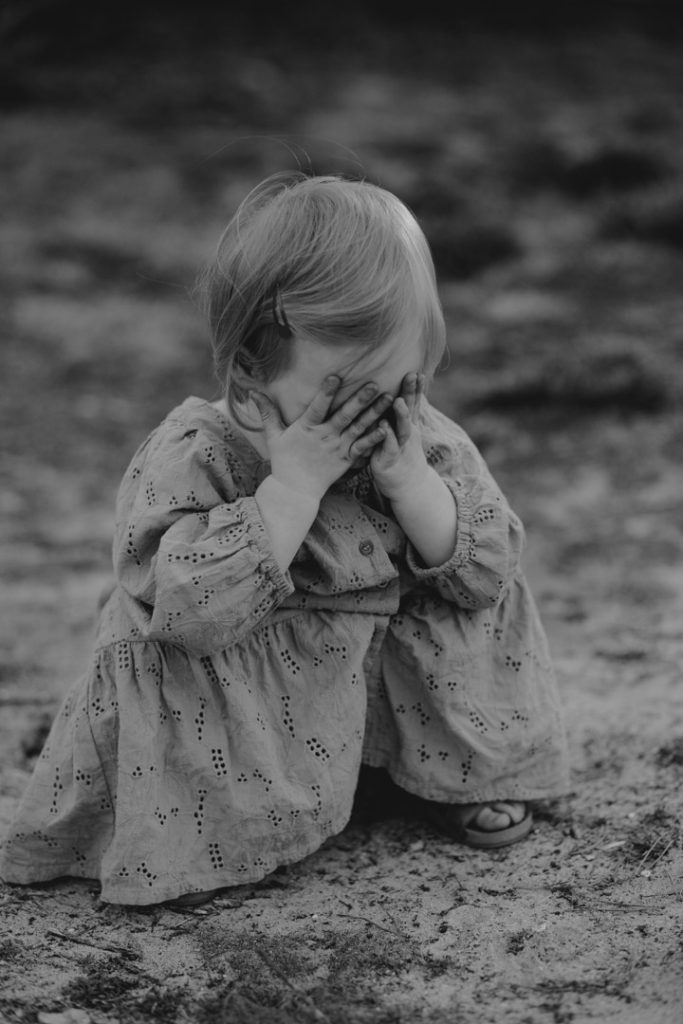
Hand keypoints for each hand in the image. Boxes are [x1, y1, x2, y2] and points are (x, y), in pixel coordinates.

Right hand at [251, 376, 392, 500]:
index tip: (336, 377)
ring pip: (358, 428)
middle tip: (375, 384)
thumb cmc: (284, 460)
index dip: (326, 393)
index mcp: (306, 428)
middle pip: (344, 416)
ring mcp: (338, 448)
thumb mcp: (273, 435)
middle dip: (359, 400)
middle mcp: (324, 437)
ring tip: (389, 398)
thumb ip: (267, 412)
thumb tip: (252, 391)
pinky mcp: (347, 459)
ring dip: (374, 413)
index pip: (317, 408)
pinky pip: (363, 447)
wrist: (295, 491)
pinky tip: (387, 427)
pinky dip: (375, 438)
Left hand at [370, 373, 429, 501]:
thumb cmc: (401, 458)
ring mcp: (400, 447)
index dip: (415, 388)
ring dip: (401, 415)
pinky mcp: (389, 461)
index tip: (417, 371)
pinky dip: (387, 436)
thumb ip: (399, 418)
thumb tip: (396, 396)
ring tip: (398, 401)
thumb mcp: (403, 437)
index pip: (414, 404)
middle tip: (412, 375)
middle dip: (411, 393)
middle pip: (411, 411)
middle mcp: (407, 435)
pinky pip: (389, 447)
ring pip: (402, 429)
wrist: (409, 488)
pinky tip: (383, 425)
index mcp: (408, 427)